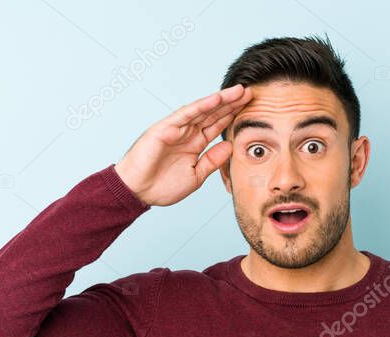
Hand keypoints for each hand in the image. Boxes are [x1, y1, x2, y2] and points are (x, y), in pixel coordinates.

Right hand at [114, 84, 252, 206]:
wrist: (138, 192)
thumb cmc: (161, 186)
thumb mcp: (196, 175)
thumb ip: (213, 160)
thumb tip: (231, 145)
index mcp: (194, 144)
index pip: (217, 126)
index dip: (233, 116)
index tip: (251, 109)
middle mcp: (187, 133)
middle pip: (213, 114)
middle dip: (232, 104)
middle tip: (250, 93)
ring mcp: (176, 128)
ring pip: (203, 110)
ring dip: (221, 100)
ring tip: (238, 91)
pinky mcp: (165, 128)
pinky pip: (186, 114)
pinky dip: (202, 106)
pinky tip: (217, 98)